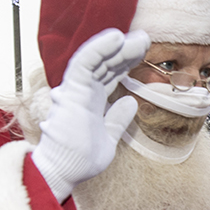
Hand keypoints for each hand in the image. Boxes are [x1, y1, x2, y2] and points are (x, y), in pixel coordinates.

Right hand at [32, 28, 150, 202]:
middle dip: (126, 51)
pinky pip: (84, 63)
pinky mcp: (71, 91)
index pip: (110, 75)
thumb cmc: (79, 160)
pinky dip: (99, 48)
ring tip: (138, 37)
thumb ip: (117, 119)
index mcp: (91, 101)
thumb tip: (131, 102)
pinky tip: (116, 37)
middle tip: (145, 38)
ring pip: (97, 60)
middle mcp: (83, 92)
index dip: (126, 61)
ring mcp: (76, 90)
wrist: (64, 172)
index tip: (144, 51)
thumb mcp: (108, 138)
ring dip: (117, 46)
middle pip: (106, 65)